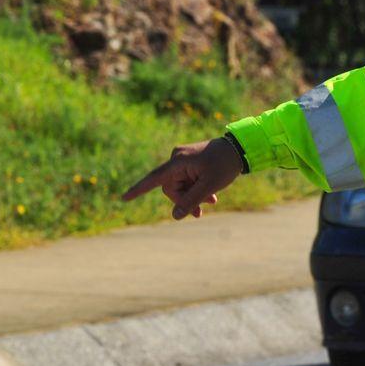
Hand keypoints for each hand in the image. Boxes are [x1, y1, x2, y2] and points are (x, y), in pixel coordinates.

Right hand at [122, 138, 243, 219]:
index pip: (154, 179)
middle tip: (204, 210)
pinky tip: (211, 197)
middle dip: (186, 200)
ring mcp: (183, 160)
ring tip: (212, 202)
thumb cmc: (225, 164)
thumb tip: (175, 216)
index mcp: (177, 161)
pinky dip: (197, 189)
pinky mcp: (190, 162)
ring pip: (181, 186)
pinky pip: (187, 180)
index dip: (139, 190)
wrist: (241, 148)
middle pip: (171, 188)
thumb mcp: (209, 185)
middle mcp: (176, 159)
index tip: (123, 198)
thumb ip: (191, 201)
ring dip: (194, 196)